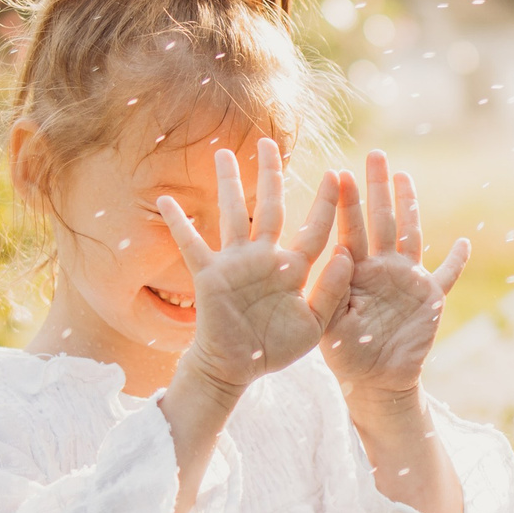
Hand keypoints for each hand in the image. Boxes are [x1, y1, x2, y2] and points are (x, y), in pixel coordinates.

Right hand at [157, 139, 350, 396]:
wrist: (238, 368)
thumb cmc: (277, 348)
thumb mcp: (314, 326)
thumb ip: (331, 293)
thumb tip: (347, 256)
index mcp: (293, 270)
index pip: (314, 229)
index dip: (325, 203)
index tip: (336, 173)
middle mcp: (264, 259)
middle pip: (269, 208)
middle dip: (270, 176)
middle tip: (269, 143)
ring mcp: (235, 264)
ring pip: (232, 215)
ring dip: (228, 185)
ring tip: (223, 153)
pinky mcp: (209, 276)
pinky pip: (191, 244)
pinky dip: (178, 224)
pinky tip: (166, 200)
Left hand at [321, 151, 468, 406]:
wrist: (375, 382)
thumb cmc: (345, 355)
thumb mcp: (330, 325)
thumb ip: (334, 291)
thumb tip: (340, 254)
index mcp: (355, 272)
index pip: (350, 229)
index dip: (346, 203)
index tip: (338, 172)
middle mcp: (381, 268)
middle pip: (381, 220)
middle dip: (377, 187)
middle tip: (374, 154)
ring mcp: (407, 280)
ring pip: (410, 234)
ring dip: (409, 205)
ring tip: (404, 176)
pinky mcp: (430, 298)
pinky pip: (447, 276)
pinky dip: (456, 261)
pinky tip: (464, 243)